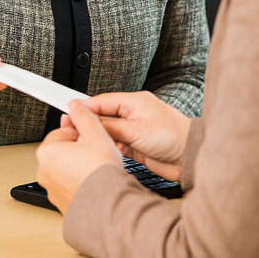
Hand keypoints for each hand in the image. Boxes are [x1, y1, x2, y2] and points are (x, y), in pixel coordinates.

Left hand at [36, 101, 122, 213]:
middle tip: (97, 152)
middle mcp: (44, 172)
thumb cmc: (101, 173)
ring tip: (98, 168)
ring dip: (81, 165)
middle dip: (81, 149)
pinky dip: (82, 182)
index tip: (93, 137)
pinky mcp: (62, 203)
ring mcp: (52, 189)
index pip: (63, 131)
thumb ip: (83, 115)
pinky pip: (71, 185)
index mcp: (47, 152)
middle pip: (64, 150)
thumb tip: (76, 105)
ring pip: (68, 168)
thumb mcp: (95, 133)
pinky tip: (95, 182)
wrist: (108, 206)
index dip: (82, 132)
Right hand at [71, 91, 190, 181]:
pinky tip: (104, 152)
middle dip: (88, 124)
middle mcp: (133, 114)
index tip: (67, 112)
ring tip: (86, 144)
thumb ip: (109, 125)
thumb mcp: (135, 129)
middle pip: (103, 116)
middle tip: (71, 131)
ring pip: (108, 132)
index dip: (83, 107)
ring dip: (99, 138)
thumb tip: (88, 118)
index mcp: (134, 102)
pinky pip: (116, 144)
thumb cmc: (172, 137)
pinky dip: (109, 147)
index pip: (101, 101)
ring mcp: (135, 129)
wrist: (191, 158)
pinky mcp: (137, 145)